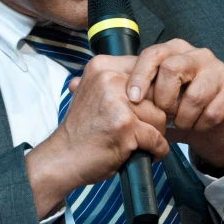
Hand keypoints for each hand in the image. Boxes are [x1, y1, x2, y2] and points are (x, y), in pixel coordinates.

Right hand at [26, 55, 168, 217]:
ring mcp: (118, 103)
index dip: (151, 90)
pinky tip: (147, 152)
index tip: (146, 105)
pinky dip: (157, 149)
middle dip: (155, 112)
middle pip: (156, 92)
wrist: (63, 157)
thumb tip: (142, 72)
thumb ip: (114, 80)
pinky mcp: (126, 126)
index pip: (145, 69)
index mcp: (102, 67)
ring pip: (160, 115)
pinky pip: (157, 138)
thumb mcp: (92, 92)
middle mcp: (110, 79)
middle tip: (146, 126)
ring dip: (157, 132)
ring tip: (143, 141)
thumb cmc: (81, 128)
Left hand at [126, 39, 223, 167]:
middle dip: (163, 99)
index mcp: (176, 49)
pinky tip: (197, 125)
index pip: (153, 54)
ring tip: (180, 122)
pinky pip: (211, 112)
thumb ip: (131, 86)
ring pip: (194, 95)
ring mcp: (219, 70)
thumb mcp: (153, 95)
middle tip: (162, 114)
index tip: (132, 98)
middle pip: (171, 69)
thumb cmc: (177, 108)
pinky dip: (200, 125)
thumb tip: (87, 81)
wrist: (210, 130)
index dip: (140, 76)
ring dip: (182, 117)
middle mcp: (199, 54)